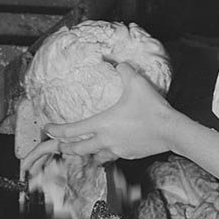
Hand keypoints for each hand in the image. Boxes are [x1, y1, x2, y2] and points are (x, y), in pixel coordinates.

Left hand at [21, 62, 178, 176]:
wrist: (171, 130)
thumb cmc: (152, 108)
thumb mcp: (136, 82)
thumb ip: (123, 70)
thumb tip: (117, 62)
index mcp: (102, 124)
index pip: (71, 130)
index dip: (55, 130)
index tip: (47, 128)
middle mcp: (105, 140)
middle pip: (77, 149)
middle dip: (64, 148)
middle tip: (57, 145)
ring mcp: (117, 150)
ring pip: (93, 157)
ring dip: (85, 153)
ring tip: (82, 149)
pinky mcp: (128, 155)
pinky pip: (110, 157)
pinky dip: (104, 154)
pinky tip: (108, 149)